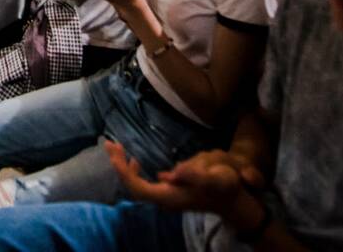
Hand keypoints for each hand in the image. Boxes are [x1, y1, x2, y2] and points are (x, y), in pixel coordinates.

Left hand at [107, 141, 262, 220]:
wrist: (234, 199)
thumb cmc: (225, 186)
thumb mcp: (215, 178)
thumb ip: (195, 175)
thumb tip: (172, 172)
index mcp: (170, 197)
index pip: (138, 188)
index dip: (124, 171)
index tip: (116, 152)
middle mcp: (164, 199)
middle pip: (132, 186)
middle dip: (118, 165)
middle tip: (109, 144)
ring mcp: (165, 197)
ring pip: (136, 184)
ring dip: (124, 166)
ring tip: (116, 148)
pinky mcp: (167, 192)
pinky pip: (142, 183)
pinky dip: (133, 170)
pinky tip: (134, 160)